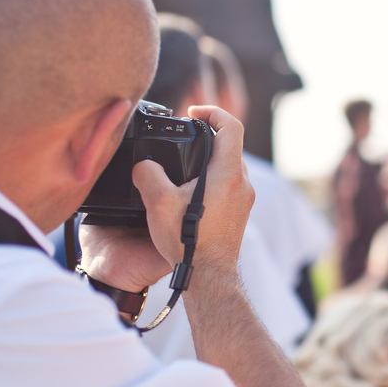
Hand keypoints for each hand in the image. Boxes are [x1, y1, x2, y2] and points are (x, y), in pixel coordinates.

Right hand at [80, 105, 253, 290]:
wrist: (209, 275)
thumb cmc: (188, 241)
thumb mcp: (159, 203)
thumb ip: (148, 175)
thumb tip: (143, 165)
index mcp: (228, 173)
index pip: (231, 126)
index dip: (213, 111)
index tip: (194, 112)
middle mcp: (242, 182)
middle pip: (231, 144)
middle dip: (209, 133)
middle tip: (186, 134)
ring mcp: (244, 198)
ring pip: (231, 165)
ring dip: (211, 157)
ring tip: (186, 163)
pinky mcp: (241, 211)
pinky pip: (230, 183)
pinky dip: (214, 176)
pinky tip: (192, 189)